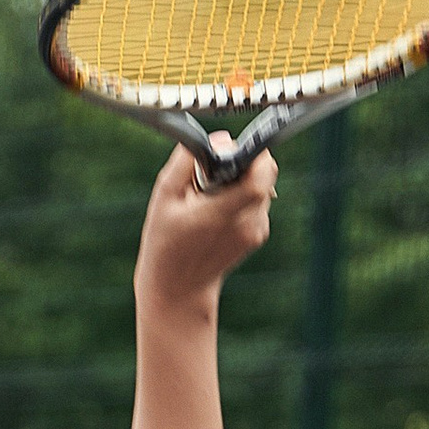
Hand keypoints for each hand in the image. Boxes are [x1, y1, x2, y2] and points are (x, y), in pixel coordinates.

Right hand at [132, 136, 275, 332]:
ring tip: (211, 199)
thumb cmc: (165, 243)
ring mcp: (256, 231)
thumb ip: (188, 162)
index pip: (260, 176)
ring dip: (240, 182)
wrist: (178, 289)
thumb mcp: (164, 197)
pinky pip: (257, 202)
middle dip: (242, 164)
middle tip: (213, 176)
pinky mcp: (258, 235)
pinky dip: (241, 198)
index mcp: (222, 213)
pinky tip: (217, 213)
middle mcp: (246, 223)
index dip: (253, 155)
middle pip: (264, 176)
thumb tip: (220, 139)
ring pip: (261, 187)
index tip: (231, 151)